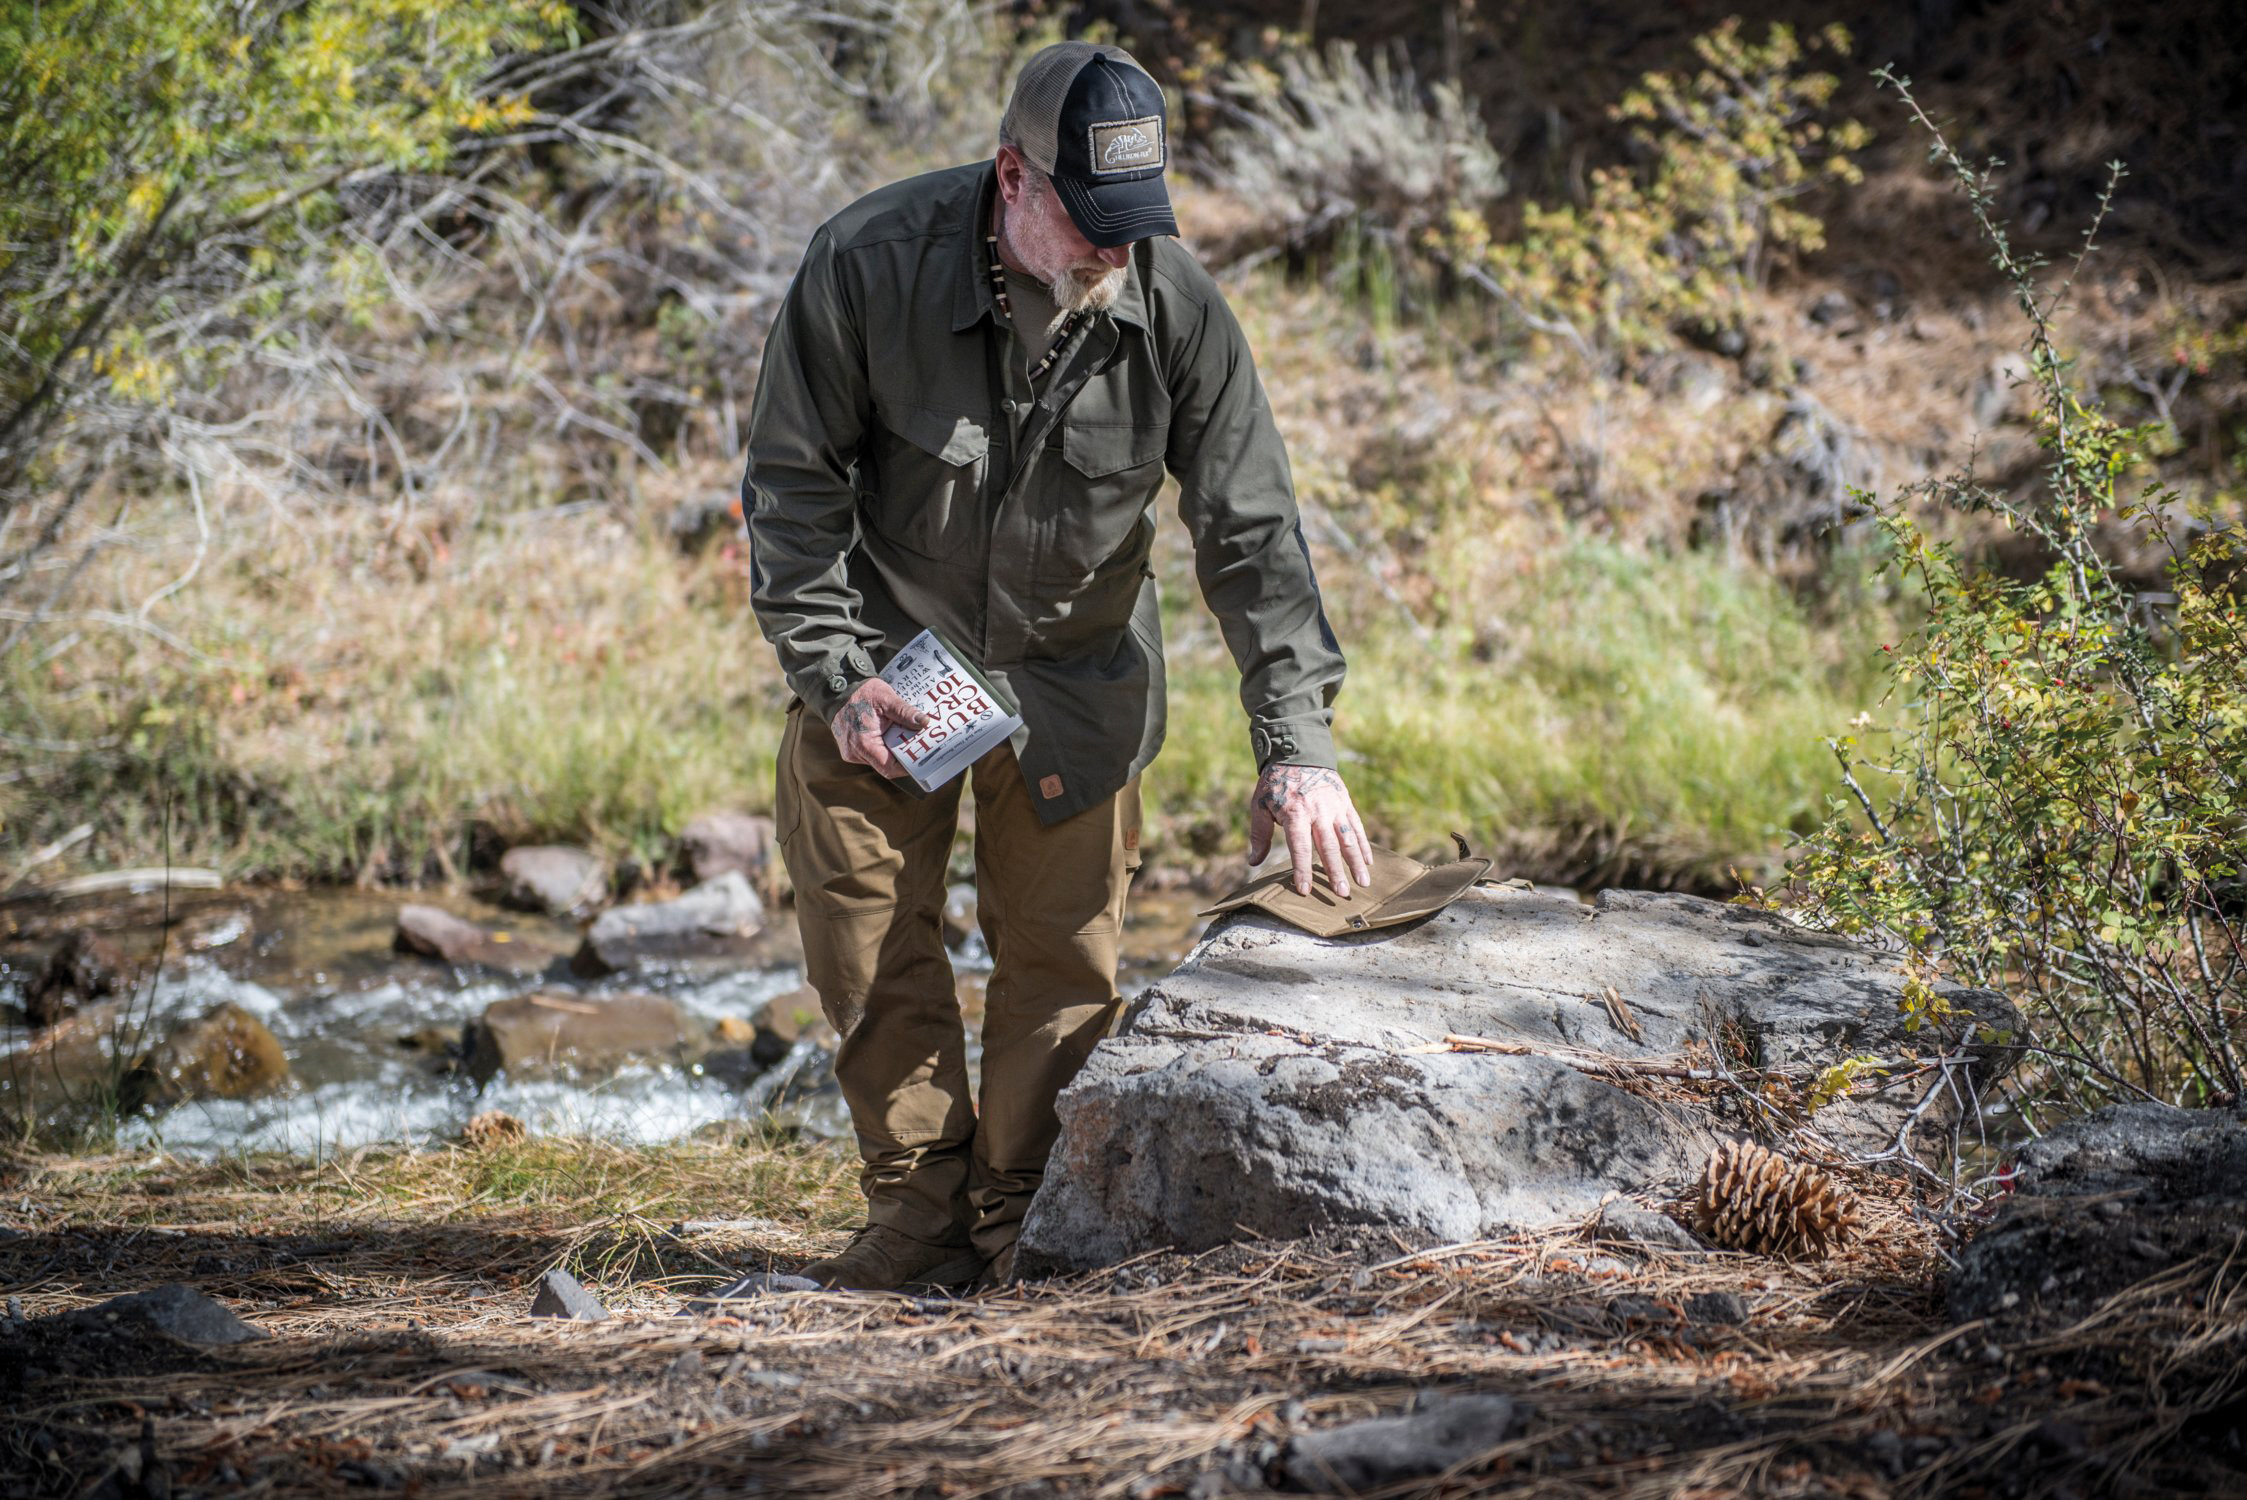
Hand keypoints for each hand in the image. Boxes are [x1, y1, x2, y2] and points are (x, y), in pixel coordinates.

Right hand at [829, 678, 927, 778]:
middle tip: (920, 746)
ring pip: (880, 759)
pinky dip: (884, 745)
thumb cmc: (860, 694)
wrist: (837, 691)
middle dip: (903, 756)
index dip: (907, 767)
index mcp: (863, 744)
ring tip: (908, 737)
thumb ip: (904, 712)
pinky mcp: (853, 748)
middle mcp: (855, 753)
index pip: (888, 768)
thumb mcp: (885, 698)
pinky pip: (873, 752)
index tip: (922, 759)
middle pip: (886, 764)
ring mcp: (852, 752)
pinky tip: (894, 734)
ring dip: (894, 750)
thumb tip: (924, 722)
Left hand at [1247, 763, 1374, 896]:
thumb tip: (1253, 862)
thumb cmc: (1276, 784)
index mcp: (1295, 812)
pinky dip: (1363, 844)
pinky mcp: (1345, 802)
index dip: (1302, 869)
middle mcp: (1317, 811)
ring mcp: (1334, 806)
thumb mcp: (1260, 805)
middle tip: (1342, 894)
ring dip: (1356, 862)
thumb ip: (1259, 834)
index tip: (1305, 890)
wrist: (1298, 753)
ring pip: (1348, 838)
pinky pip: (1356, 826)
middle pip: (1328, 846)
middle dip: (1335, 871)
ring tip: (1363, 883)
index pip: (1300, 846)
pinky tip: (1368, 862)